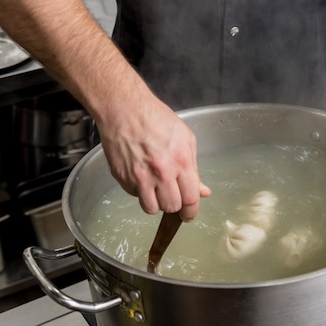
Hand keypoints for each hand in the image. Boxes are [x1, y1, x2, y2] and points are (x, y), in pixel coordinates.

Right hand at [98, 94, 210, 221]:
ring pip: (151, 208)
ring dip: (156, 202)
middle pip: (171, 207)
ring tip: (156, 187)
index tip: (189, 215)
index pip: (190, 199)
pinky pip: (135, 196)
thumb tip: (203, 191)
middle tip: (172, 195)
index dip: (191, 212)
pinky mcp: (122, 177)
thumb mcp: (185, 139)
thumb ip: (194, 169)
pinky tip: (141, 174)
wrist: (124, 109)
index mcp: (180, 161)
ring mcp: (139, 176)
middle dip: (174, 205)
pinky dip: (140, 191)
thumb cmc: (155, 119)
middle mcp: (160, 172)